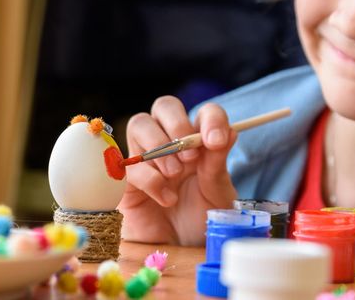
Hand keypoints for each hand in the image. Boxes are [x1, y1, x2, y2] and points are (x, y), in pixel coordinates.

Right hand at [117, 96, 236, 244]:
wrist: (180, 249)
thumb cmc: (201, 219)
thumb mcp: (217, 193)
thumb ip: (217, 164)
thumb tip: (227, 132)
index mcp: (199, 142)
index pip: (205, 113)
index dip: (211, 119)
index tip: (216, 140)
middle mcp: (172, 143)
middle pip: (164, 105)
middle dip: (177, 124)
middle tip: (189, 156)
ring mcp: (147, 157)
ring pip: (140, 123)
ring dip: (159, 147)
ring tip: (175, 175)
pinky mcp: (126, 178)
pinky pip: (129, 163)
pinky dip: (150, 179)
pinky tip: (166, 199)